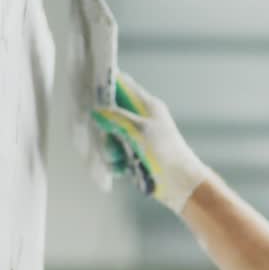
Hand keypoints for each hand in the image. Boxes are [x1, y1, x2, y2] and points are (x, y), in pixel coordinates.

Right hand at [90, 72, 214, 212]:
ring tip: (121, 159)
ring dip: (110, 150)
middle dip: (105, 129)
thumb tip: (95, 110)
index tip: (86, 90)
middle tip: (109, 139)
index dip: (104, 85)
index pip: (122, 85)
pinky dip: (116, 162)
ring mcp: (136, 138)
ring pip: (109, 137)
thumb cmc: (165, 152)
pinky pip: (115, 154)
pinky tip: (123, 170)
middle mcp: (140, 119)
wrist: (182, 185)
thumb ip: (116, 117)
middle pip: (109, 114)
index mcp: (146, 105)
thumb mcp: (139, 130)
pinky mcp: (134, 155)